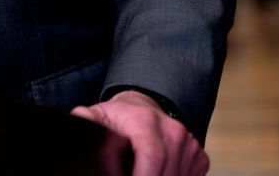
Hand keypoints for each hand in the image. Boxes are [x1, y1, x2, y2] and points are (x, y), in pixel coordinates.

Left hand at [72, 91, 207, 175]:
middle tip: (129, 174)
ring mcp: (189, 144)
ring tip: (139, 169)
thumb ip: (86, 121)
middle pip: (166, 173)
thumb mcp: (97, 117)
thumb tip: (79, 125)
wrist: (143, 108)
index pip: (152, 156)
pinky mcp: (199, 156)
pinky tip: (157, 172)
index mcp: (145, 121)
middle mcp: (172, 130)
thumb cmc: (118, 119)